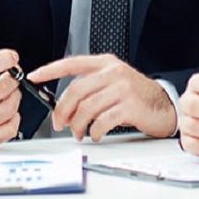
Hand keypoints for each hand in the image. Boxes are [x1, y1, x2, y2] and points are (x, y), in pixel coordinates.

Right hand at [0, 47, 21, 150]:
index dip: (4, 59)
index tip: (11, 57)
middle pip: (2, 87)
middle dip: (12, 78)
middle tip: (11, 75)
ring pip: (9, 108)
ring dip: (14, 96)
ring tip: (9, 92)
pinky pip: (8, 129)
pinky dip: (14, 118)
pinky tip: (8, 112)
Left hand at [28, 55, 175, 140]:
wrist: (165, 107)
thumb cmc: (135, 96)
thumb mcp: (112, 83)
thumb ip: (90, 87)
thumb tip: (62, 105)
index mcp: (104, 64)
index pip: (70, 64)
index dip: (49, 70)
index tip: (33, 77)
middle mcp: (112, 73)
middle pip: (75, 91)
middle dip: (62, 110)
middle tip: (59, 123)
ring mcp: (122, 88)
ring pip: (86, 108)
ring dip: (77, 124)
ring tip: (78, 132)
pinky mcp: (130, 106)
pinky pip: (102, 121)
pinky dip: (94, 131)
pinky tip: (94, 134)